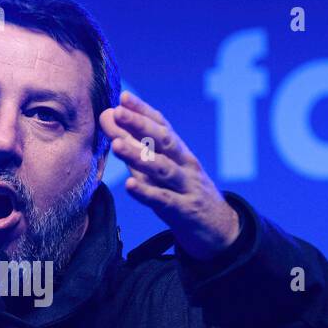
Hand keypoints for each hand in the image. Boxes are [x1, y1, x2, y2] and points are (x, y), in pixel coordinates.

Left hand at [99, 90, 240, 260]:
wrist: (220, 230)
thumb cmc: (184, 194)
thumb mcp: (160, 169)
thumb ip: (135, 147)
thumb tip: (107, 117)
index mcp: (180, 152)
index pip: (162, 126)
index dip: (143, 111)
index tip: (123, 97)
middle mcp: (185, 165)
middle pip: (164, 141)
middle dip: (140, 125)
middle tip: (118, 112)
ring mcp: (187, 187)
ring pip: (162, 169)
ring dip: (138, 155)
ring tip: (116, 145)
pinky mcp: (184, 211)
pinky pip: (164, 200)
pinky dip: (147, 192)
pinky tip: (130, 185)